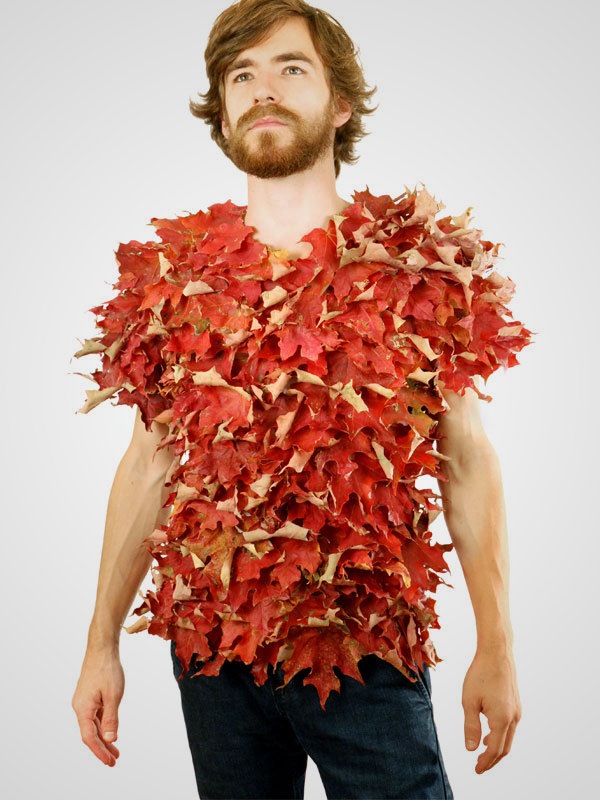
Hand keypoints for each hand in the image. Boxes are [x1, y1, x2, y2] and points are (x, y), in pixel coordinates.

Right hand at [72, 646, 124, 766]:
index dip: (99, 751)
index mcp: (83, 709)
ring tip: (115, 751)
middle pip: (90, 734)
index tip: (109, 761)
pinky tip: (110, 732)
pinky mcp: (89, 696)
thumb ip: (111, 719)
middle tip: (114, 761)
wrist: (101, 649)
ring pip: (93, 725)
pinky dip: (103, 726)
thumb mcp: (113, 696)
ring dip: (104, 738)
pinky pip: (95, 716)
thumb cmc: (107, 670)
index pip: (89, 737)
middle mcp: (80, 707)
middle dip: (102, 748)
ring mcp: (84, 702)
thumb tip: (110, 739)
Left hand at [462, 646, 521, 773]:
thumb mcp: (469, 701)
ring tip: (482, 752)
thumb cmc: (480, 674)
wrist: (497, 653)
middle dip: (492, 759)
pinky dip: (500, 735)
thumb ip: (471, 727)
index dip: (486, 762)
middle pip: (505, 748)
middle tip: (479, 766)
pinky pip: (510, 727)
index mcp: (502, 719)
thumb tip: (471, 749)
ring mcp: (517, 711)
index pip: (495, 750)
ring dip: (496, 748)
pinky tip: (489, 733)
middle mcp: (514, 718)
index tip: (476, 770)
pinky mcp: (516, 704)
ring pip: (508, 737)